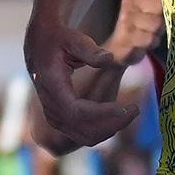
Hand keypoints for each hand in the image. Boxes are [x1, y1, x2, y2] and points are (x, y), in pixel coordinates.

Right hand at [24, 20, 134, 150]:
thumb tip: (108, 59)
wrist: (39, 45)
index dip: (103, 114)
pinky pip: (82, 133)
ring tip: (130, 112)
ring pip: (83, 136)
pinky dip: (102, 129)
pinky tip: (118, 116)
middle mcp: (51, 106)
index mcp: (52, 86)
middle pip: (82, 129)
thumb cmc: (58, 38)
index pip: (77, 111)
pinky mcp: (60, 119)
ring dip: (110, 129)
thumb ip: (88, 49)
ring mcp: (54, 115)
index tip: (127, 108)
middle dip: (112, 124)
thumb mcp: (72, 38)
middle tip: (135, 110)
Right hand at [104, 0, 164, 63]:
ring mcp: (126, 18)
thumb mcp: (155, 9)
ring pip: (155, 23)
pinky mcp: (126, 35)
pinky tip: (146, 41)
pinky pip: (150, 38)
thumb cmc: (144, 25)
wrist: (121, 48)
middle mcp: (129, 0)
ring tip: (151, 33)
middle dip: (163, 18)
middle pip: (158, 5)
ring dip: (157, 32)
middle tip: (158, 24)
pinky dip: (152, 42)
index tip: (166, 7)